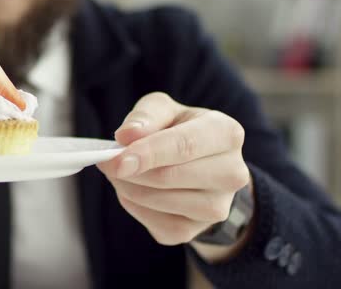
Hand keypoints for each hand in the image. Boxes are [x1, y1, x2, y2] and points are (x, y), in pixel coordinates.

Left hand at [97, 92, 251, 260]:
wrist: (200, 165)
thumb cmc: (178, 130)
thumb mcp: (164, 110)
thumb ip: (146, 116)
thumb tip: (127, 135)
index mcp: (226, 133)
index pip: (185, 146)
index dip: (148, 153)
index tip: (117, 159)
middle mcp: (232, 173)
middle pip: (170, 176)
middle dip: (131, 170)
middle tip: (108, 161)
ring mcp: (217, 207)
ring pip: (162, 202)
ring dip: (130, 187)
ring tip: (120, 172)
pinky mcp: (196, 230)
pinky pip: (157, 224)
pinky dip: (135, 206)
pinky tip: (134, 190)